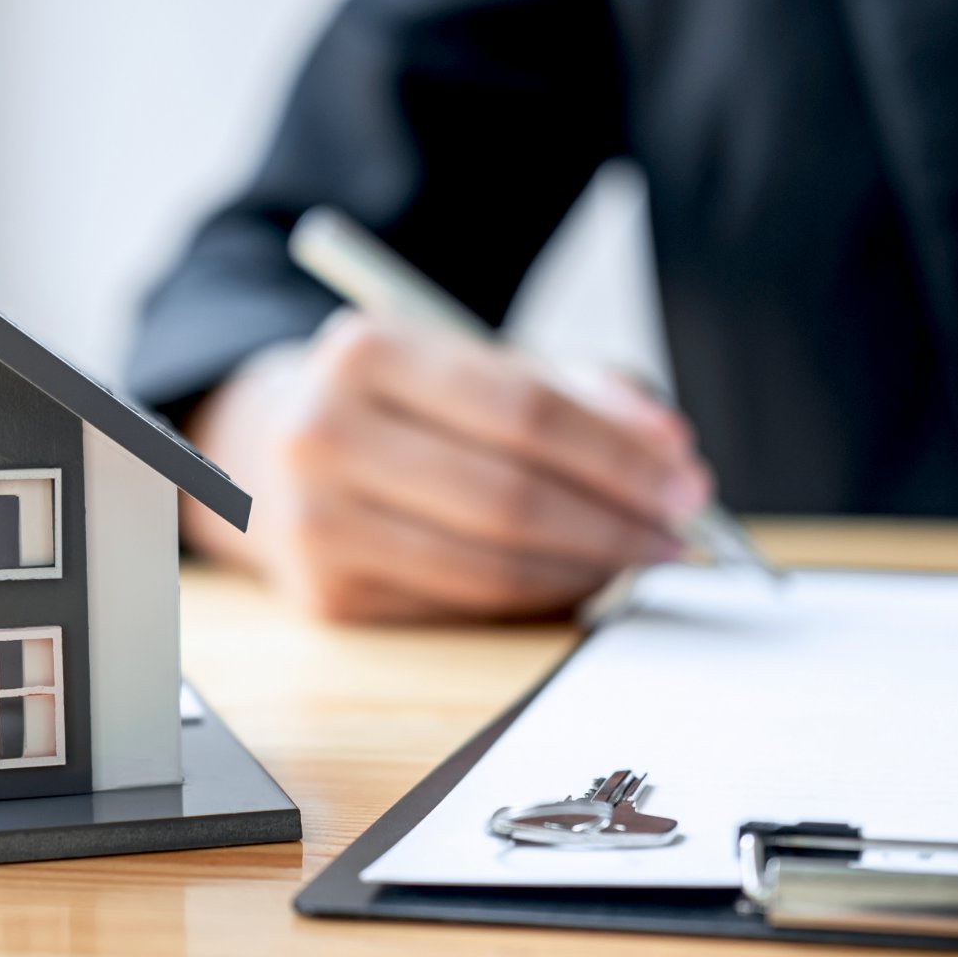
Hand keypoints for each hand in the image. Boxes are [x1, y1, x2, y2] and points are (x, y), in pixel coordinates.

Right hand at [180, 310, 711, 622]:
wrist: (271, 451)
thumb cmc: (402, 405)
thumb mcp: (472, 363)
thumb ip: (574, 392)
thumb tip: (668, 453)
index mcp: (366, 350)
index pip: (523, 410)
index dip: (618, 452)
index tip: (686, 476)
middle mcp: (324, 433)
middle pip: (511, 496)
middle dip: (616, 520)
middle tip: (681, 530)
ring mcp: (316, 522)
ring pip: (491, 565)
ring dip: (587, 569)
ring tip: (640, 556)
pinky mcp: (325, 595)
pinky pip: (462, 605)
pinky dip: (536, 598)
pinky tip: (575, 578)